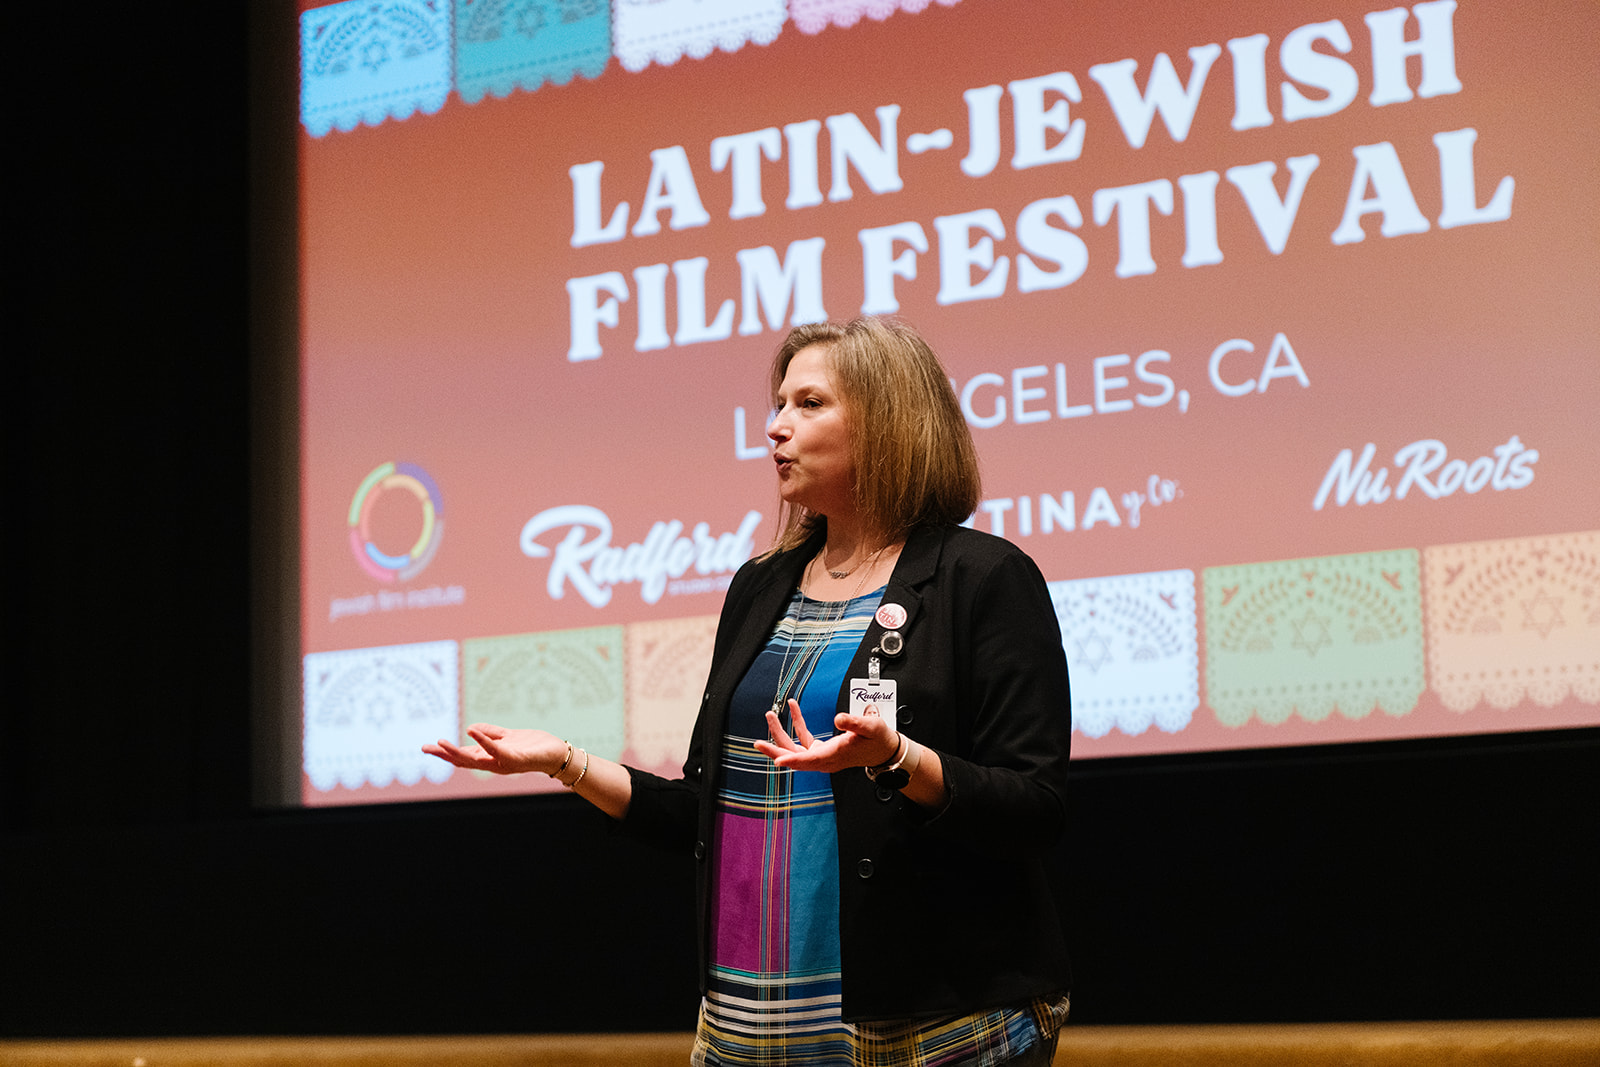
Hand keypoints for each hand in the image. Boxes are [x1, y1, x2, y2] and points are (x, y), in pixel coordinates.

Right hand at [422, 723, 566, 775]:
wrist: (556, 753)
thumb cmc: (533, 745)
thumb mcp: (508, 736)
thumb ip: (491, 733)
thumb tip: (471, 728)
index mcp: (490, 757)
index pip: (463, 756)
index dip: (445, 752)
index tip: (426, 747)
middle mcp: (493, 763)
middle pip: (463, 761)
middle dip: (444, 755)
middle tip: (425, 748)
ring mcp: (502, 762)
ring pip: (475, 760)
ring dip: (456, 751)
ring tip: (441, 743)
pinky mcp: (514, 758)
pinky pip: (495, 749)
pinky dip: (483, 741)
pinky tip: (472, 731)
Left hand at [753, 699, 899, 772]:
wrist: (884, 750)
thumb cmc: (878, 740)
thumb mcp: (870, 727)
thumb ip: (854, 722)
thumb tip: (838, 719)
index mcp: (834, 756)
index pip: (809, 761)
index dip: (792, 761)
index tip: (777, 761)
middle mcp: (825, 760)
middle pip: (794, 758)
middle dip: (775, 750)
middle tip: (757, 743)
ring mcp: (822, 756)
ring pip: (795, 748)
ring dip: (781, 734)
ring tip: (770, 716)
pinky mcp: (822, 750)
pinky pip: (804, 739)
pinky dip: (797, 724)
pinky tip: (793, 708)